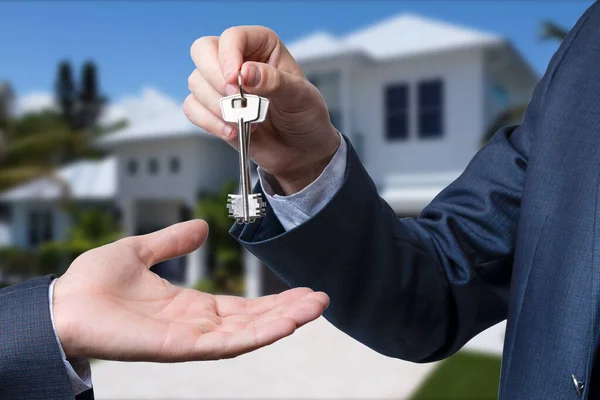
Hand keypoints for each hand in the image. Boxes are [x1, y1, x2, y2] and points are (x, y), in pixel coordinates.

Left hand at [52, 220, 328, 360]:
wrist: (62, 303)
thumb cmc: (93, 283)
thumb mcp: (141, 251)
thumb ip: (172, 241)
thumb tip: (202, 228)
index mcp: (190, 306)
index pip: (242, 306)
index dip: (272, 300)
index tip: (301, 289)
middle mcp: (196, 326)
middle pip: (253, 321)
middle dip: (288, 311)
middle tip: (321, 299)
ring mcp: (191, 339)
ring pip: (248, 334)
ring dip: (283, 321)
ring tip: (316, 308)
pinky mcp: (180, 347)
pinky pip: (227, 344)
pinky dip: (259, 334)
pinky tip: (285, 323)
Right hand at [184, 26, 340, 193]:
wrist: (302, 151)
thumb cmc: (306, 117)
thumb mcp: (301, 97)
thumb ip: (275, 82)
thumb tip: (245, 72)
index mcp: (261, 45)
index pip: (232, 37)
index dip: (228, 56)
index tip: (235, 80)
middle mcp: (237, 59)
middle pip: (202, 51)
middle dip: (215, 78)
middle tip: (236, 99)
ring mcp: (221, 85)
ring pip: (196, 82)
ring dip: (218, 106)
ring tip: (247, 122)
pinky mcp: (213, 110)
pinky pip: (192, 108)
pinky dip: (210, 122)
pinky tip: (232, 132)